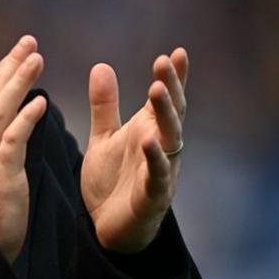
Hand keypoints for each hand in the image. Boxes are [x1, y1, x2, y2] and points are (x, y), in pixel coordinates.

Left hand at [80, 48, 188, 252]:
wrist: (107, 226)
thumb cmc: (113, 179)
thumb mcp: (104, 136)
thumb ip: (104, 105)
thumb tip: (101, 65)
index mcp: (149, 130)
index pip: (164, 99)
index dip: (173, 77)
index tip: (177, 52)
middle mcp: (160, 147)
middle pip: (171, 113)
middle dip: (170, 87)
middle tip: (164, 62)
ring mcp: (160, 171)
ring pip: (170, 139)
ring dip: (165, 114)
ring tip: (157, 89)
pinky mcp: (152, 196)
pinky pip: (158, 176)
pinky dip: (155, 159)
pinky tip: (149, 141)